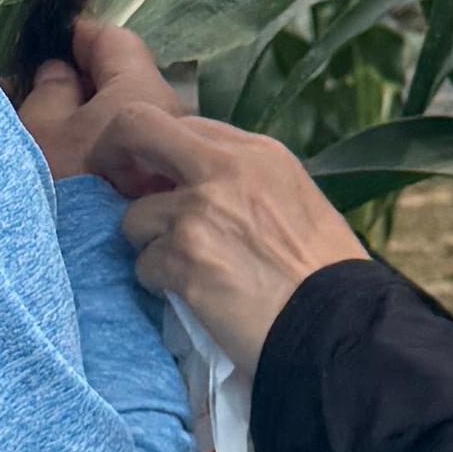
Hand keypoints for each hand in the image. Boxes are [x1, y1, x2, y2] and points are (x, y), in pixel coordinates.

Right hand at [17, 6, 179, 184]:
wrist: (98, 269)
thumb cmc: (69, 188)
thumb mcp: (43, 131)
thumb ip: (50, 90)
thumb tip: (59, 71)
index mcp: (141, 92)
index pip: (114, 41)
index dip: (78, 37)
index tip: (50, 45)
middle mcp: (168, 119)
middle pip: (121, 82)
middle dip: (80, 82)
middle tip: (38, 92)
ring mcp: (167, 159)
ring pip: (124, 122)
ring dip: (88, 119)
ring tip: (45, 131)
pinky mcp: (162, 190)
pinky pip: (131, 154)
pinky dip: (99, 151)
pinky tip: (67, 164)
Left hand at [93, 84, 366, 374]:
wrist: (338, 327)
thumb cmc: (325, 272)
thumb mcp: (295, 199)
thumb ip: (243, 181)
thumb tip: (194, 184)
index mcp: (258, 152)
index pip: (186, 124)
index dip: (164, 154)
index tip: (160, 181)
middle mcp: (224, 169)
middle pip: (136, 127)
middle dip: (114, 154)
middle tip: (116, 186)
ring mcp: (199, 212)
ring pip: (132, 217)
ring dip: (149, 246)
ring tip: (186, 270)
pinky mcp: (183, 259)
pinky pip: (143, 265)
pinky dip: (160, 285)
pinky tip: (195, 297)